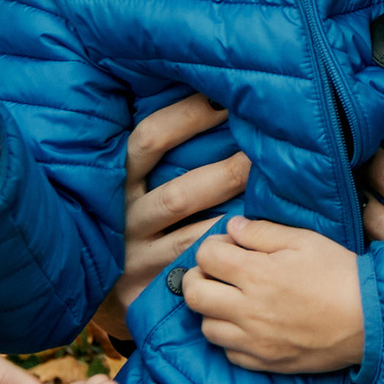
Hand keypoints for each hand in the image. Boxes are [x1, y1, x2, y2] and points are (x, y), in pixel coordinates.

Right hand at [107, 92, 251, 329]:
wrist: (114, 285)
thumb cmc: (143, 220)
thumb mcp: (140, 180)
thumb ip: (166, 150)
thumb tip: (216, 98)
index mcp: (119, 179)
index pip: (148, 140)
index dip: (186, 117)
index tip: (226, 102)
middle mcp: (123, 215)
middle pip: (177, 192)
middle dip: (225, 174)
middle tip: (264, 160)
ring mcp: (135, 254)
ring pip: (188, 233)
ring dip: (229, 216)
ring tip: (268, 199)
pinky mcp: (145, 285)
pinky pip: (192, 264)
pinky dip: (220, 249)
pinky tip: (248, 239)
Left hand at [181, 219, 365, 375]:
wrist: (372, 320)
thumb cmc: (341, 274)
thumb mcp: (305, 240)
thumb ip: (263, 232)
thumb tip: (233, 228)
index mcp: (256, 273)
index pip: (205, 256)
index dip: (212, 246)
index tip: (229, 247)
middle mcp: (248, 309)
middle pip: (194, 294)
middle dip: (198, 278)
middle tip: (216, 273)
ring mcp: (255, 340)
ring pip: (206, 328)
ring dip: (212, 311)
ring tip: (231, 301)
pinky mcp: (267, 362)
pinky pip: (229, 353)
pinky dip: (230, 339)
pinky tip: (247, 327)